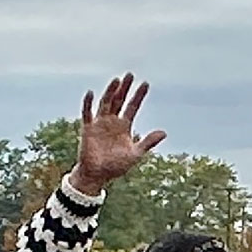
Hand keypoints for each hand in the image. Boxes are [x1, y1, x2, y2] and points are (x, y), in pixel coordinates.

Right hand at [69, 73, 166, 195]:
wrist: (97, 176)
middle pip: (119, 100)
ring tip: (116, 80)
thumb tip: (164, 132)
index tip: (145, 84)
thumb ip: (148, 142)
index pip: (132, 107)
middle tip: (130, 75)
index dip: (139, 96)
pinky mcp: (88, 128)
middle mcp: (112, 121)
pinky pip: (87, 113)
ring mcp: (100, 123)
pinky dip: (88, 103)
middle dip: (125, 88)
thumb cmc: (115, 167)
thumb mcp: (135, 154)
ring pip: (106, 103)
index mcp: (124, 126)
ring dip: (110, 92)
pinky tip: (91, 93)